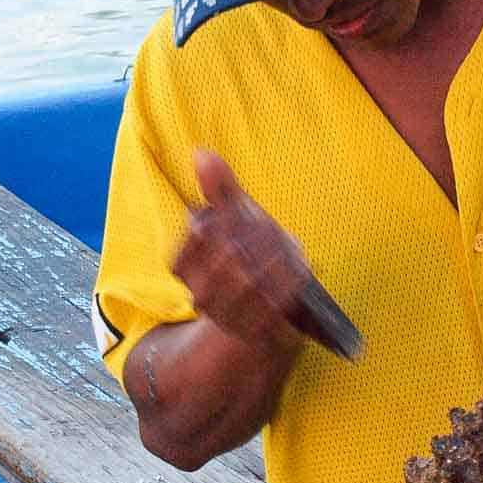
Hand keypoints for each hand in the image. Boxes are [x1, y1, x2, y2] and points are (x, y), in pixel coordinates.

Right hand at [171, 148, 306, 350]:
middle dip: (256, 235)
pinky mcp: (254, 330)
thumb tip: (201, 152)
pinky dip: (290, 281)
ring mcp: (225, 316)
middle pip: (227, 254)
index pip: (201, 232)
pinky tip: (299, 267)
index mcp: (182, 267)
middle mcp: (198, 294)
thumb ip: (218, 188)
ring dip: (275, 256)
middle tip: (272, 228)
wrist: (266, 310)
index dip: (229, 218)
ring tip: (287, 246)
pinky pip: (273, 302)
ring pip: (249, 279)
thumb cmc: (246, 253)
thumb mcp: (232, 218)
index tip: (245, 216)